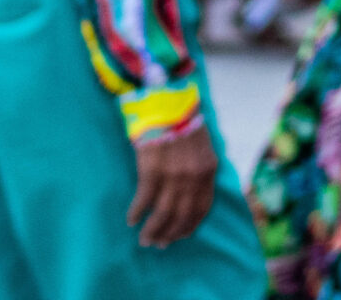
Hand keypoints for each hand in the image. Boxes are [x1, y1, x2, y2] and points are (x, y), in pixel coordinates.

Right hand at [126, 126, 218, 247]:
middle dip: (171, 233)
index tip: (180, 235)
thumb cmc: (180, 116)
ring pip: (164, 212)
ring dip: (154, 229)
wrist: (164, 97)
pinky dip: (138, 212)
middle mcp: (193, 176)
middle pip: (183, 214)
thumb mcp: (201, 143)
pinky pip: (145, 198)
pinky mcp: (152, 168)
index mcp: (208, 169)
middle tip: (159, 244)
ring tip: (145, 239)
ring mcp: (173, 174)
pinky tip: (132, 220)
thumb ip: (199, 166)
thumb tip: (190, 187)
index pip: (202, 207)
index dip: (190, 225)